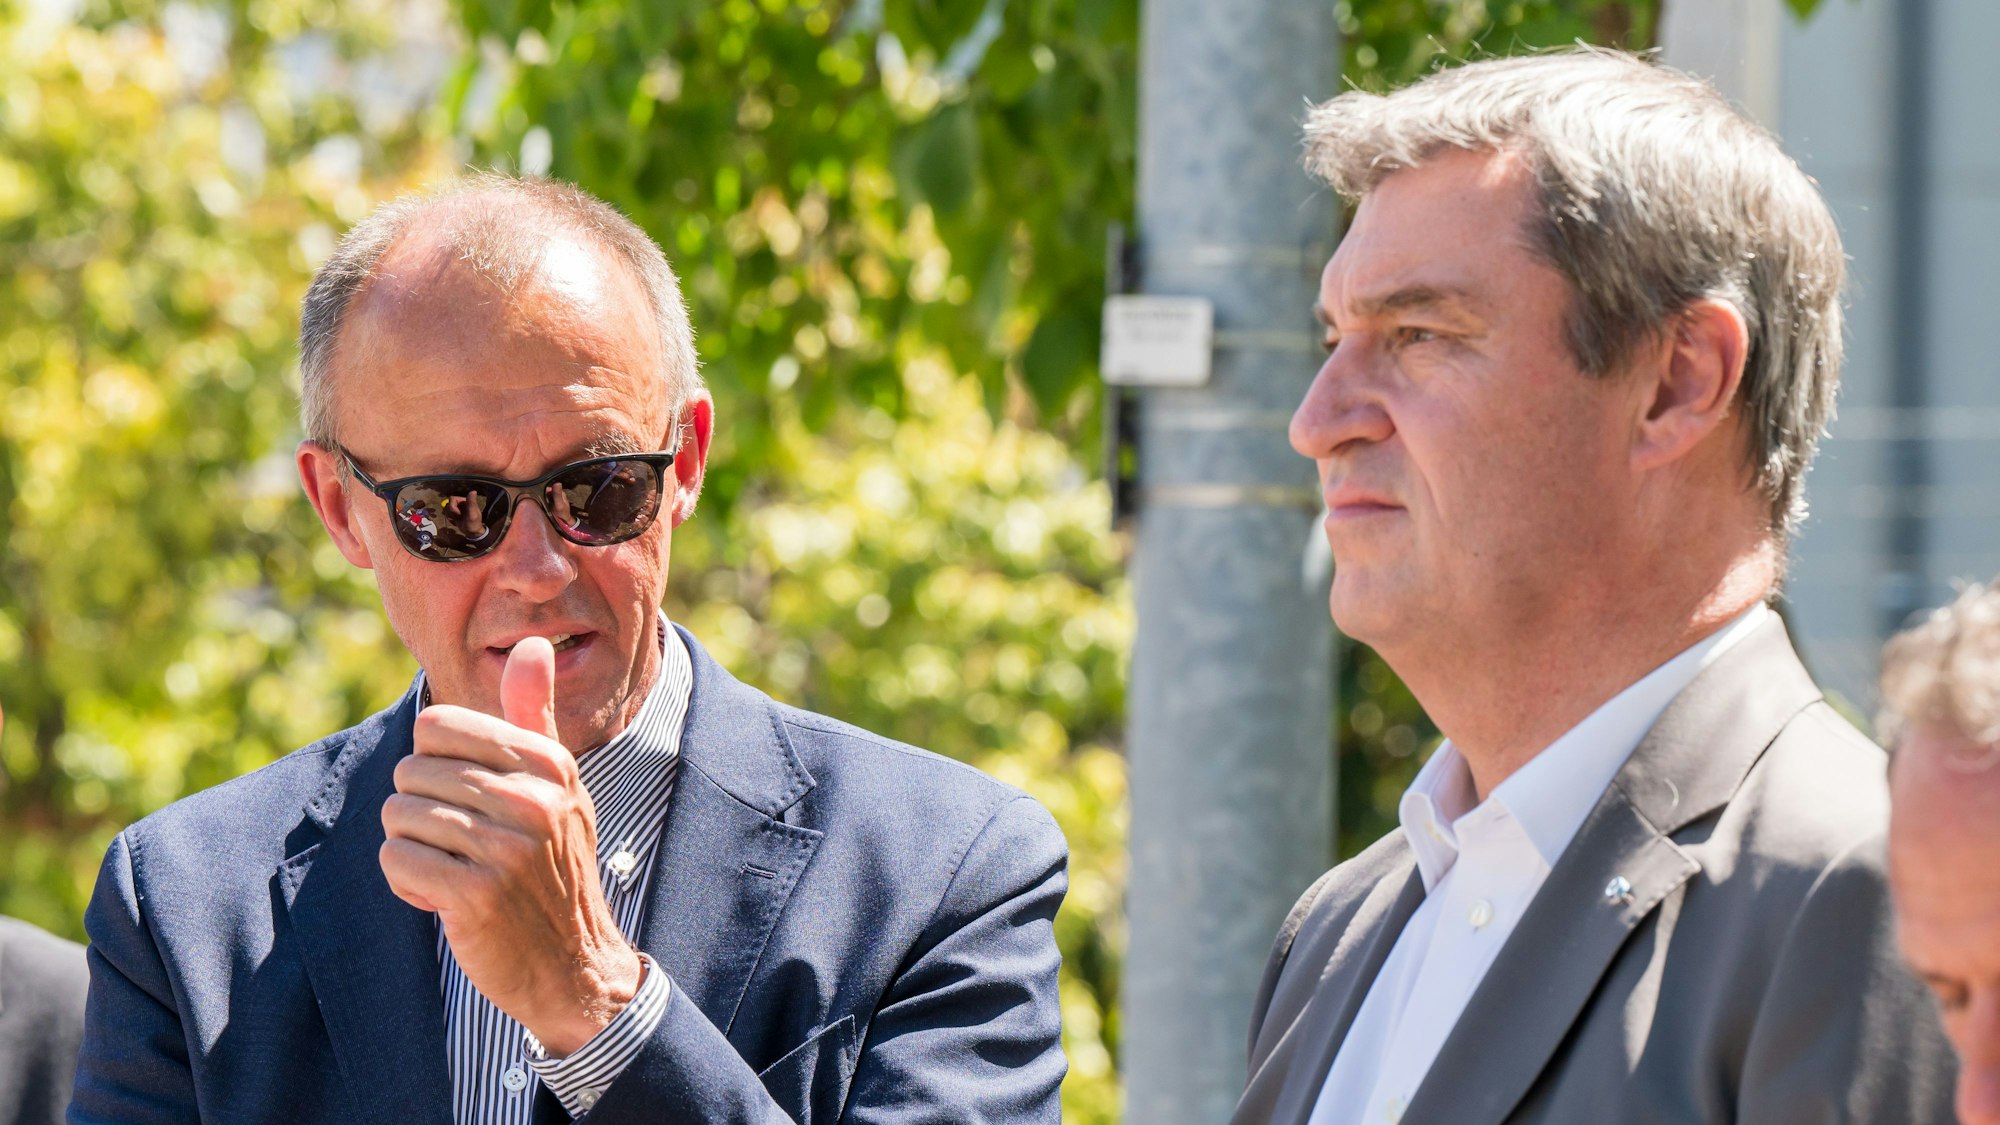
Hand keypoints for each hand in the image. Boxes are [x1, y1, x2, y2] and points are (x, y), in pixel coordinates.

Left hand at [379, 636, 641, 1055]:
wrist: (573, 961)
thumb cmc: (552, 864)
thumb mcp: (557, 784)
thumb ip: (535, 714)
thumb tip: (532, 643)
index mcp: (549, 762)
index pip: (437, 726)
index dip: (432, 762)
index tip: (465, 796)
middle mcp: (534, 799)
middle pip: (412, 772)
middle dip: (420, 811)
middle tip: (460, 844)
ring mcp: (508, 848)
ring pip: (398, 817)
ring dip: (413, 849)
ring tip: (454, 869)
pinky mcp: (476, 895)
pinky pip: (396, 861)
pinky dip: (407, 883)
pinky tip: (443, 898)